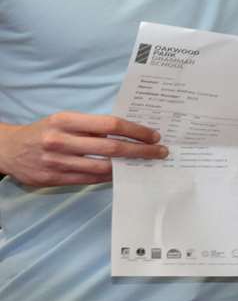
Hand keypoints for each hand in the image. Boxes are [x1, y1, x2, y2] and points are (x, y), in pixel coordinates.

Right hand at [0, 114, 166, 187]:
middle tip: (160, 152)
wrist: (7, 149)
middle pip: (111, 147)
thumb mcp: (64, 120)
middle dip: (141, 151)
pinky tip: (123, 174)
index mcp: (66, 121)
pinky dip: (109, 177)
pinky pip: (90, 180)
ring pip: (103, 167)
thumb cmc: (44, 131)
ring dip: (128, 167)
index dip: (136, 131)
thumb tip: (129, 133)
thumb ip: (91, 126)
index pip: (110, 125)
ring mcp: (57, 162)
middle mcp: (61, 141)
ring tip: (146, 165)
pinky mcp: (54, 179)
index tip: (154, 135)